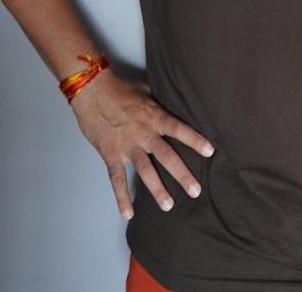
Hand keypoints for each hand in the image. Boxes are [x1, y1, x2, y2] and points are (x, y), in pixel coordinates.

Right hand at [69, 69, 214, 220]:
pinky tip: (128, 213)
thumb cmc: (119, 88)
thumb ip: (159, 101)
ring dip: (157, 189)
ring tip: (169, 206)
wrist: (92, 91)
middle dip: (182, 174)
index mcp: (154, 116)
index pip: (178, 129)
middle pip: (166, 156)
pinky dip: (121, 197)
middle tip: (196, 191)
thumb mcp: (145, 89)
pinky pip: (117, 179)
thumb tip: (174, 99)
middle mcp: (143, 133)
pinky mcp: (110, 154)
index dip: (194, 140)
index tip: (210, 152)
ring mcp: (127, 145)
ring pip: (145, 171)